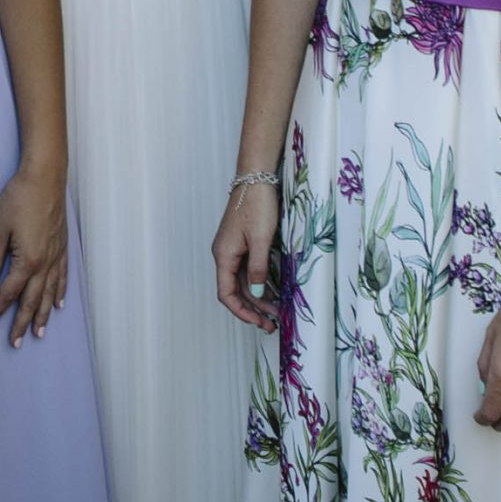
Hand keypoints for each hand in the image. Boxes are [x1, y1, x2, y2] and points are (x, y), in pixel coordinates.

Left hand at [0, 166, 67, 346]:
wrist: (45, 177)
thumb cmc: (19, 199)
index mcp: (27, 261)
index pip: (9, 293)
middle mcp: (45, 263)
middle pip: (33, 300)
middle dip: (23, 323)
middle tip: (15, 343)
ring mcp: (56, 255)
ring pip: (50, 293)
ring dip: (43, 315)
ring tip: (39, 334)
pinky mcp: (62, 247)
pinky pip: (62, 277)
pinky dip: (60, 293)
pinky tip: (59, 303)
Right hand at [212, 180, 279, 330]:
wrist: (256, 178)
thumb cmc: (257, 205)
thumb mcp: (260, 239)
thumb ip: (258, 268)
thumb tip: (257, 293)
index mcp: (224, 256)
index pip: (226, 294)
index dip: (241, 311)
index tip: (258, 322)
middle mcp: (225, 255)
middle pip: (235, 291)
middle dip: (252, 308)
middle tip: (272, 323)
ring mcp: (234, 249)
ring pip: (243, 281)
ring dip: (258, 297)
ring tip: (276, 311)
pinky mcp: (243, 243)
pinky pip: (249, 270)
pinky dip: (260, 283)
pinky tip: (273, 291)